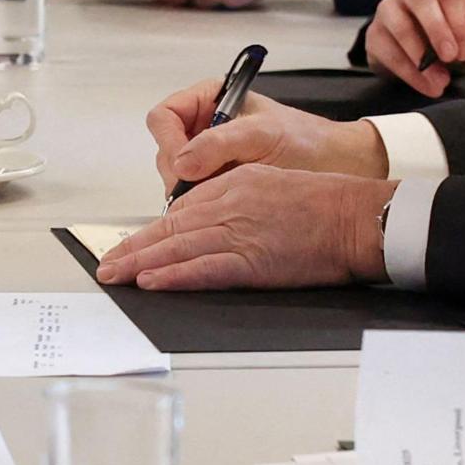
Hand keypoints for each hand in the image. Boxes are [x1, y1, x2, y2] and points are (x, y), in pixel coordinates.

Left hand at [91, 168, 391, 289]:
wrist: (359, 216)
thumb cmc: (327, 202)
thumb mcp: (274, 183)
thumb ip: (240, 198)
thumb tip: (213, 222)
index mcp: (235, 184)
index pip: (182, 209)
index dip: (152, 230)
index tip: (132, 244)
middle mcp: (230, 204)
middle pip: (170, 227)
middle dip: (133, 247)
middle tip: (106, 263)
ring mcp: (239, 233)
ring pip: (178, 247)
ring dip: (141, 262)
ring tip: (115, 274)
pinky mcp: (253, 261)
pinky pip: (204, 269)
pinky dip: (174, 275)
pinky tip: (151, 280)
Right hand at [144, 77, 385, 194]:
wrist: (341, 168)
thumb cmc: (309, 142)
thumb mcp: (263, 136)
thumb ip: (220, 143)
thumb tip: (181, 162)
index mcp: (211, 100)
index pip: (164, 117)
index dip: (169, 142)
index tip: (183, 167)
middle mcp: (206, 126)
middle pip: (166, 149)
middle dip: (179, 172)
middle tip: (200, 190)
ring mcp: (211, 155)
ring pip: (176, 175)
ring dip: (191, 190)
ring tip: (221, 196)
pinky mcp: (219, 180)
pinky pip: (194, 192)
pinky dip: (201, 203)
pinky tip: (223, 205)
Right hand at [366, 0, 464, 95]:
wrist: (427, 62)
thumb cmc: (452, 37)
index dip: (458, 19)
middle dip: (437, 30)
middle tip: (451, 58)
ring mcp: (387, 10)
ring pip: (399, 26)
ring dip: (421, 57)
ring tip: (441, 81)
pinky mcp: (374, 36)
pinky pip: (387, 52)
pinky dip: (409, 73)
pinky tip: (426, 85)